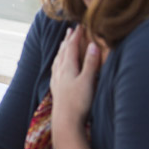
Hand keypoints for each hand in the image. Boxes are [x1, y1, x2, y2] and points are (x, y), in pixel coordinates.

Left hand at [50, 26, 101, 144]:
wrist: (65, 123)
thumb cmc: (78, 103)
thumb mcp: (88, 81)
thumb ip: (90, 63)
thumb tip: (93, 44)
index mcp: (67, 68)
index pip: (70, 47)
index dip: (75, 36)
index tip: (79, 26)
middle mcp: (60, 72)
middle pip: (62, 52)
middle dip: (67, 40)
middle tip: (69, 30)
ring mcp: (57, 81)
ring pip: (58, 61)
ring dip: (61, 50)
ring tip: (63, 44)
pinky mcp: (56, 90)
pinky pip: (56, 70)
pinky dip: (58, 63)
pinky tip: (58, 67)